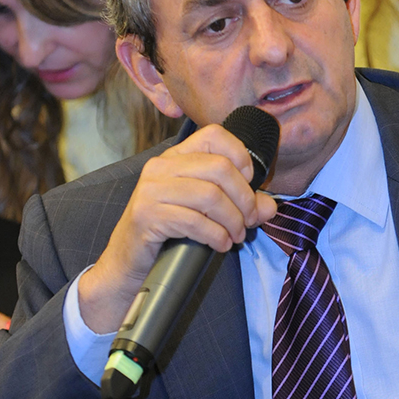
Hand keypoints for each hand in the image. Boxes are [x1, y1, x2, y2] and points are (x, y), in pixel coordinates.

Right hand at [79, 124, 277, 333]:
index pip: (215, 135)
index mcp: (176, 157)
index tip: (249, 182)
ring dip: (232, 220)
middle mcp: (160, 167)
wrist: (128, 264)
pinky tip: (221, 245)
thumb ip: (241, 205)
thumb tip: (270, 207)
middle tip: (248, 221)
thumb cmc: (170, 233)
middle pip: (220, 168)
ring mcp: (150, 190)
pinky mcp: (147, 216)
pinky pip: (194, 221)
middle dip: (243, 198)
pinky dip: (216, 235)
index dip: (240, 155)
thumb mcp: (208, 213)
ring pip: (210, 196)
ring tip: (236, 236)